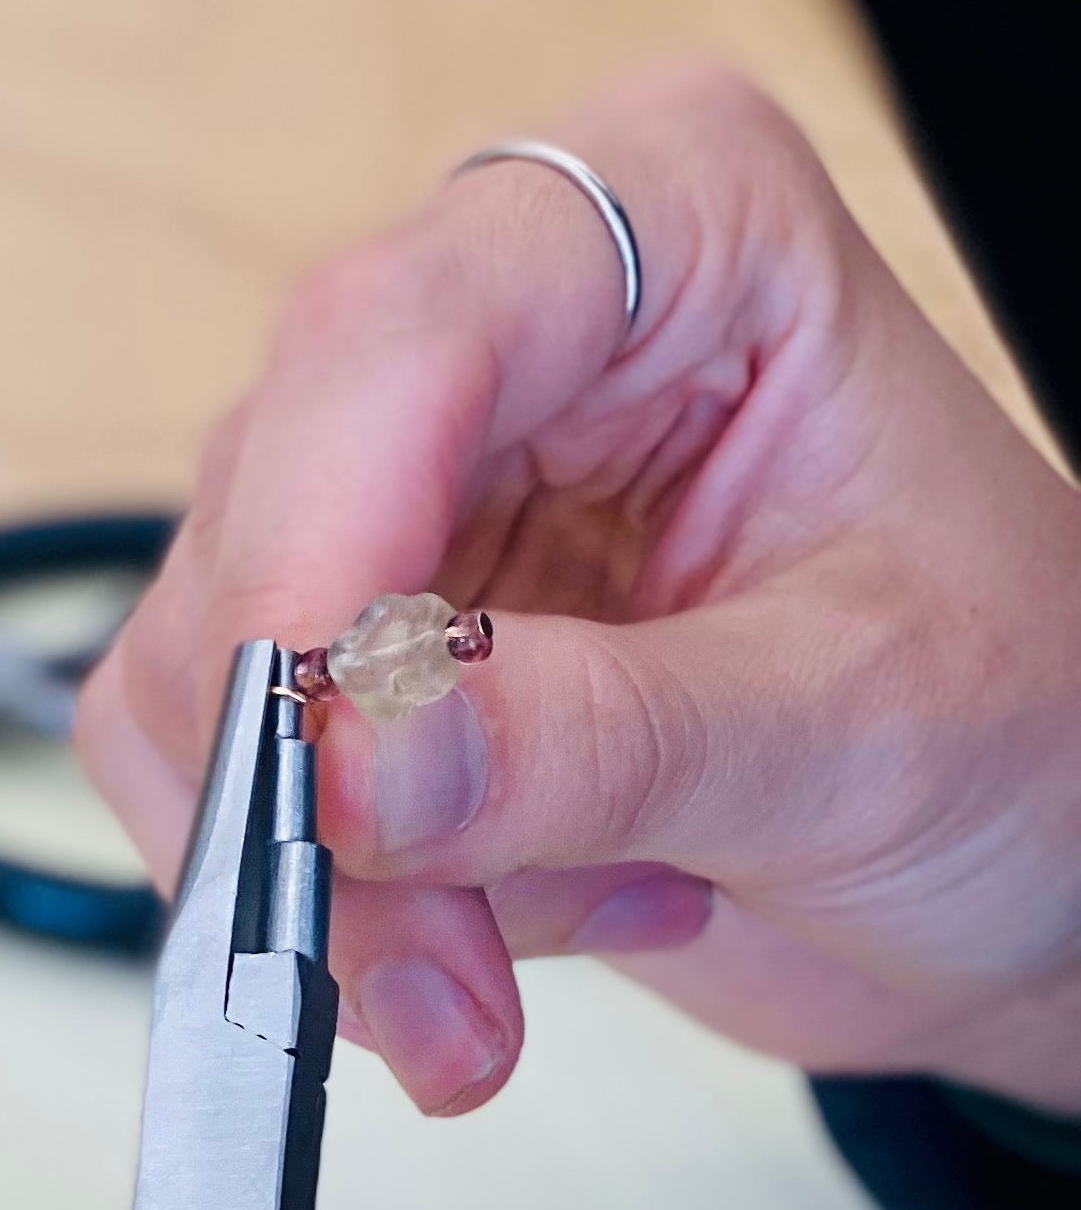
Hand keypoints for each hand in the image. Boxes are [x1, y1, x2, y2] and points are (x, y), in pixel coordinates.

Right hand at [75, 64, 1080, 1118]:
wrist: (1012, 863)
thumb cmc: (1012, 728)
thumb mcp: (860, 729)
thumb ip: (614, 739)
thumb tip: (366, 762)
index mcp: (674, 225)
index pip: (403, 332)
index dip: (321, 544)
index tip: (324, 765)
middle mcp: (501, 327)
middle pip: (270, 516)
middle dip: (325, 780)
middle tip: (443, 980)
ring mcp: (398, 488)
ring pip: (209, 674)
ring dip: (338, 884)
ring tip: (500, 985)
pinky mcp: (337, 650)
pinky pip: (210, 781)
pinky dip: (333, 910)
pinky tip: (498, 937)